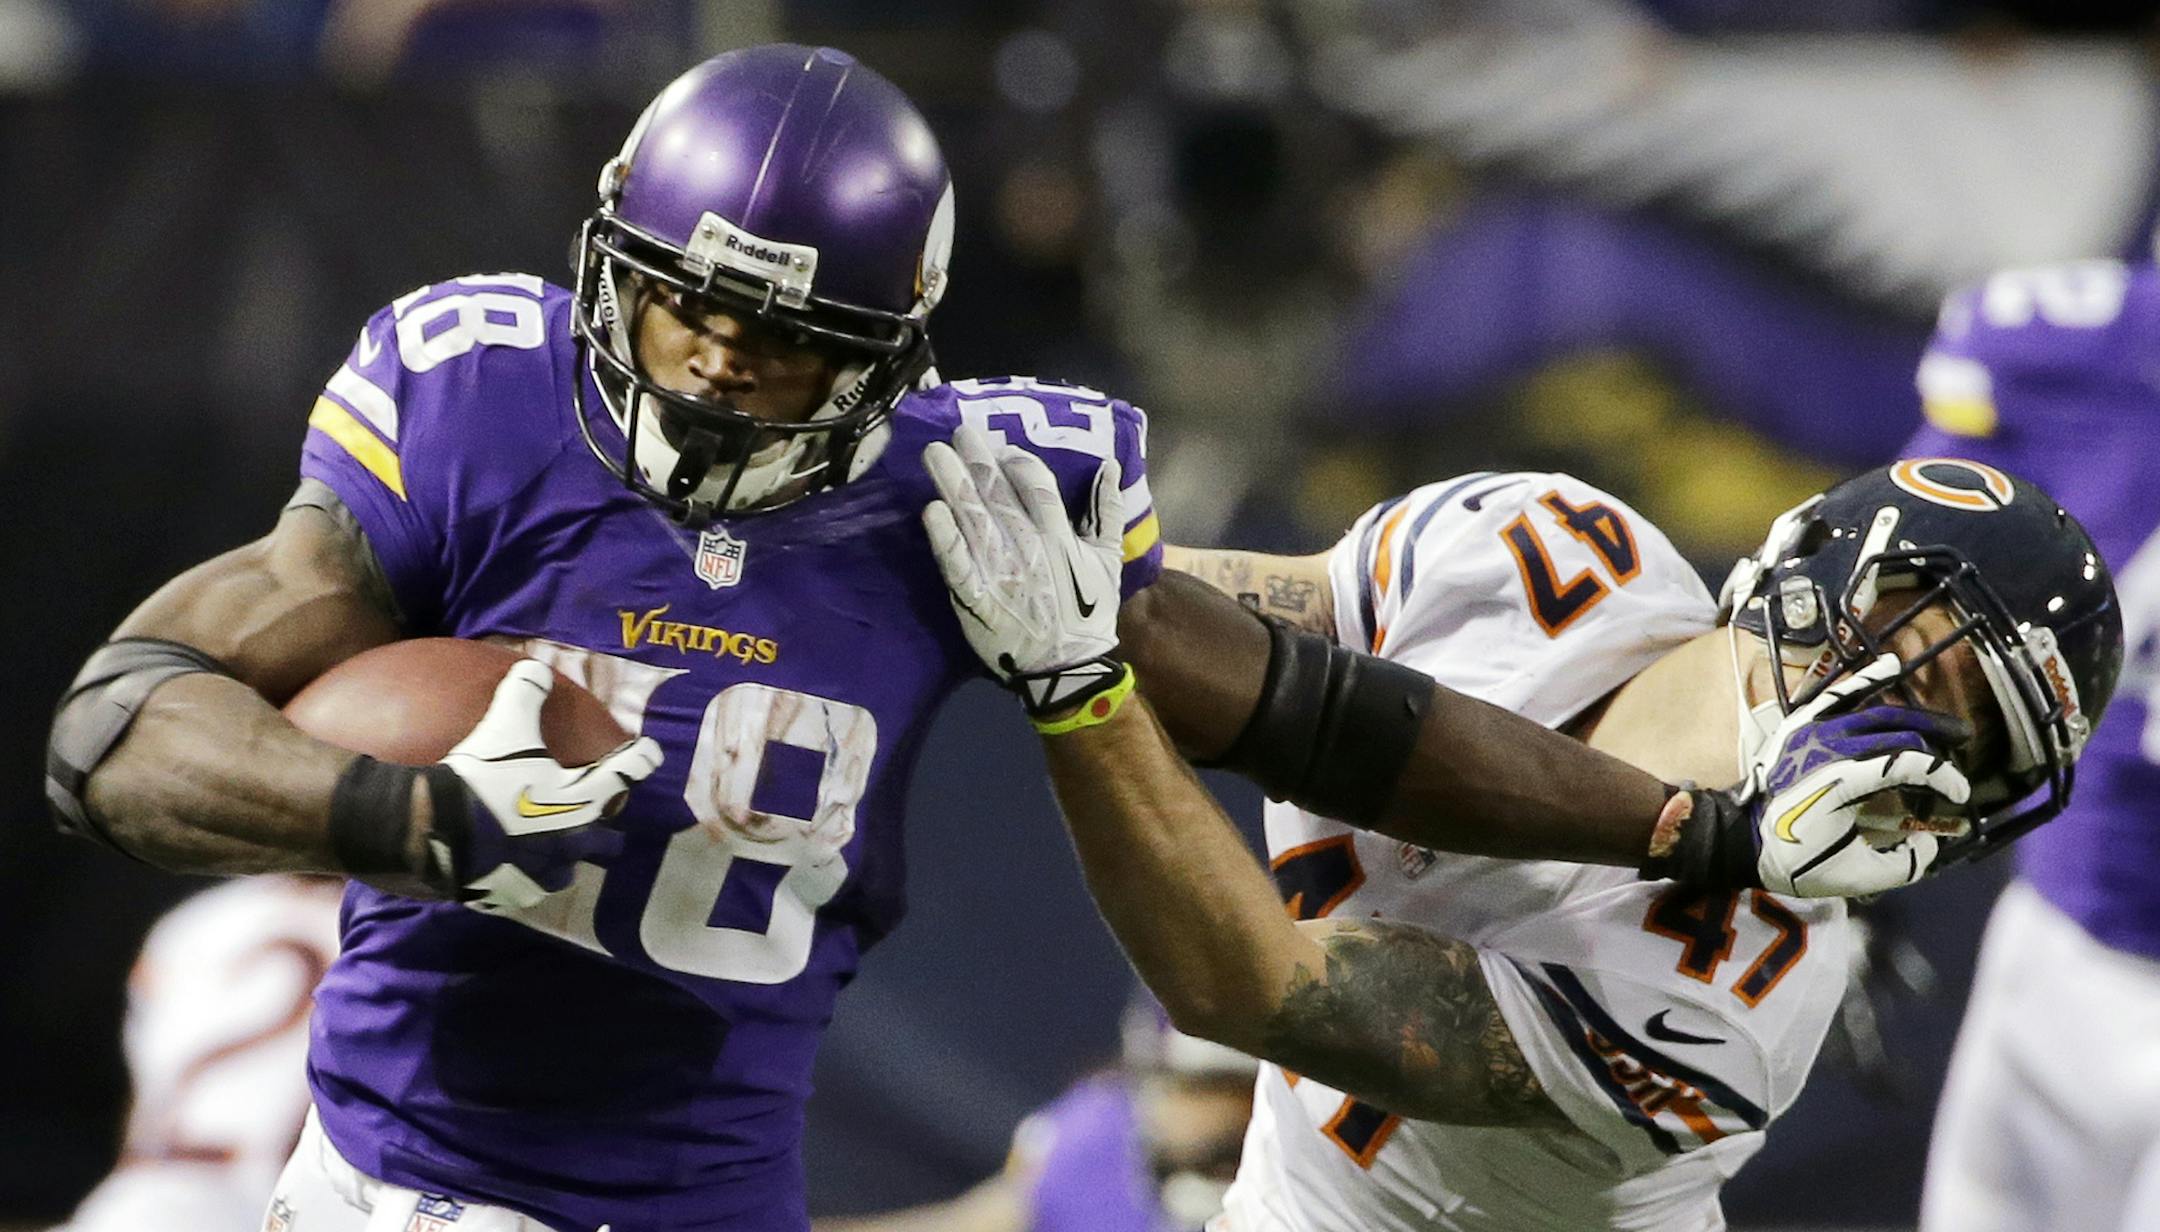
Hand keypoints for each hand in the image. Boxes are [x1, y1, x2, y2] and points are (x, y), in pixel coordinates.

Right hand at [430, 660, 662, 910]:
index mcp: (580, 799)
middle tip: (596, 819)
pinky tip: (504, 871)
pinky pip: (524, 892)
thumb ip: (525, 693)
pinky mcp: (510, 894)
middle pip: (607, 843)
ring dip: (560, 862)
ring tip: (548, 852)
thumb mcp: (504, 725)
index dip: (642, 758)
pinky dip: (518, 881)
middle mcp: (571, 840)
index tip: (651, 752)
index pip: (626, 773)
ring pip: (565, 874)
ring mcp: (541, 873)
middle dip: (608, 834)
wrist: (438, 829)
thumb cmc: (481, 775)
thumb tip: (536, 668)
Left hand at [922, 425, 1124, 715]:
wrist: (1067, 667)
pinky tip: (930, 511)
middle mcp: (1029, 549)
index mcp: (1060, 537)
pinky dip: (945, 539)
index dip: (1017, 463)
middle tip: (959, 431)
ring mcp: (1000, 573)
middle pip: (999, 495)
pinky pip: (958, 565)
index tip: (1002, 449)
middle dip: (978, 460)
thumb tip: (1111, 466)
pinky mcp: (976, 598)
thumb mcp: (1107, 560)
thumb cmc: (1087, 613)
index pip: (1036, 486)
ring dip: (953, 485)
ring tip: (934, 453)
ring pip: (974, 521)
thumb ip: (1108, 512)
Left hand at [1653, 655, 1972, 895]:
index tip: (1958, 794)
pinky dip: (1866, 680)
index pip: (1908, 764)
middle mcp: (1829, 746)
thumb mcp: (1852, 876)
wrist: (1739, 838)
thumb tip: (1931, 845)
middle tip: (1963, 752)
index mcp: (1842, 780)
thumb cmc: (1793, 858)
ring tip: (1945, 725)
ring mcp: (1812, 730)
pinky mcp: (1800, 725)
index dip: (1942, 777)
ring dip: (1915, 715)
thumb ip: (1901, 865)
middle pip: (1898, 733)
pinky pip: (1838, 694)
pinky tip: (1891, 667)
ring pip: (1875, 709)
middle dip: (1937, 745)